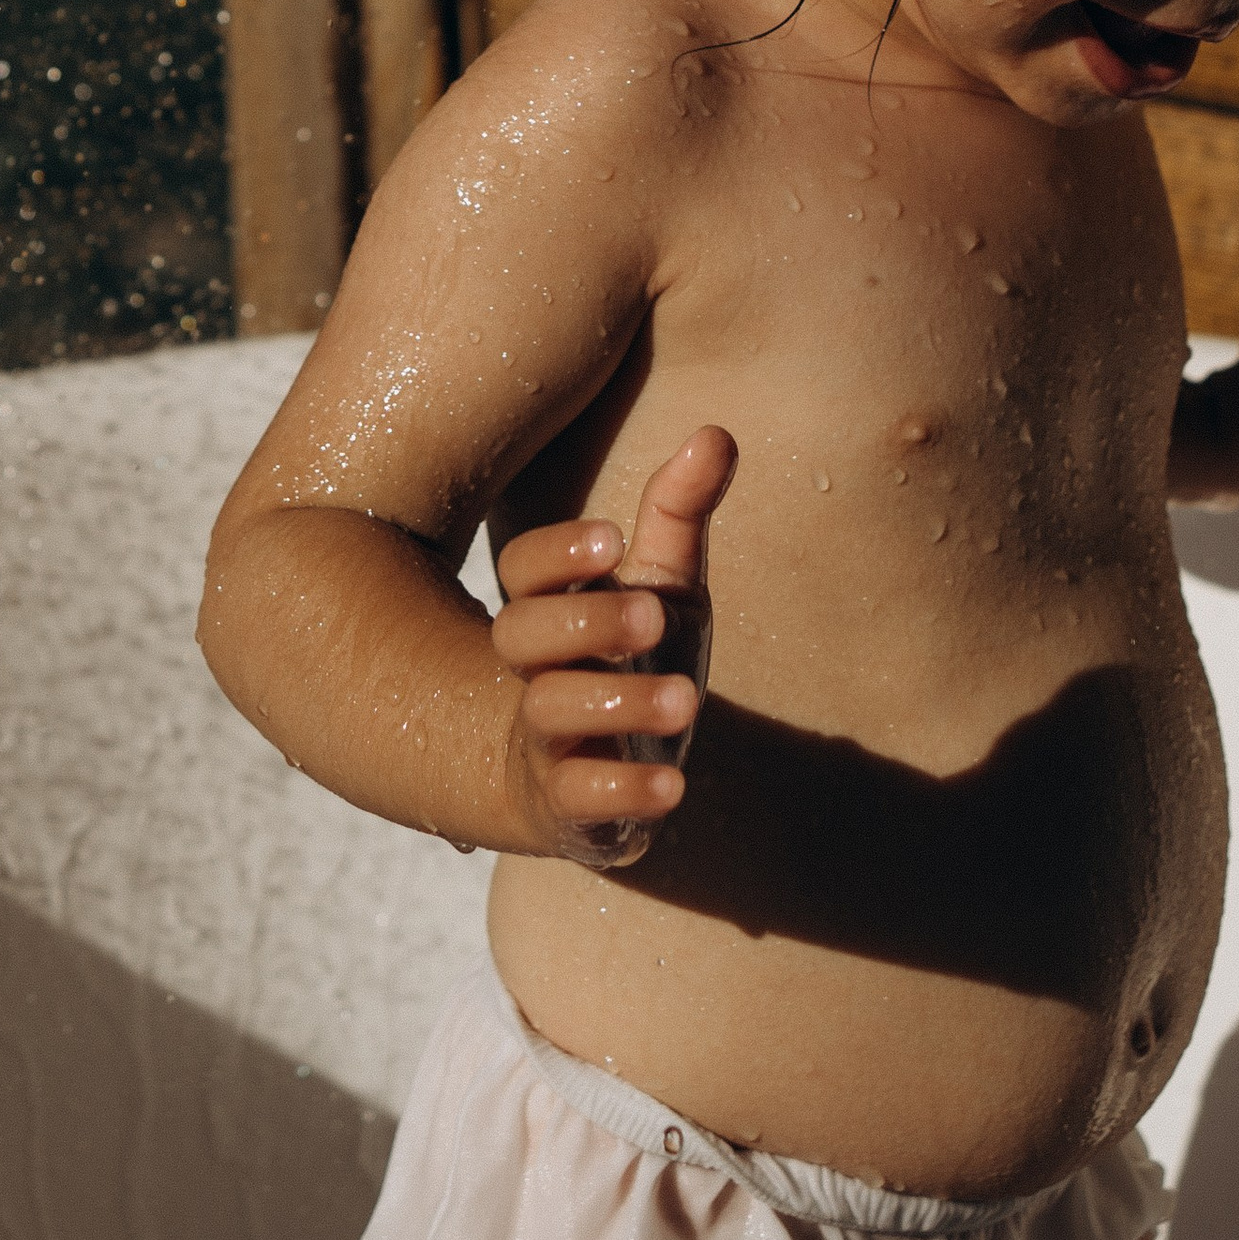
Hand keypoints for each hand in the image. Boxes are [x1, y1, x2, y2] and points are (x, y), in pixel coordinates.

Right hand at [490, 424, 735, 869]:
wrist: (607, 773)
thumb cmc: (635, 659)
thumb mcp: (664, 585)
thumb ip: (680, 512)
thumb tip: (718, 431)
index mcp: (552, 608)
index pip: (522, 570)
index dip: (557, 553)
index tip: (612, 539)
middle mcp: (537, 670)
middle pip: (521, 635)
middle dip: (584, 621)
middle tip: (653, 616)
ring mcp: (548, 741)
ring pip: (548, 714)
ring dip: (617, 704)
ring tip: (687, 698)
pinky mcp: (572, 808)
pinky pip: (578, 800)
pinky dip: (623, 794)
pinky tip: (674, 786)